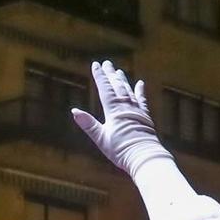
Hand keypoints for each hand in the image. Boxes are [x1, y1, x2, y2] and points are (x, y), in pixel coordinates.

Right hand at [70, 61, 170, 178]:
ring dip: (123, 80)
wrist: (143, 156)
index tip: (95, 65)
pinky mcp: (145, 116)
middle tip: (107, 63)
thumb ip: (88, 124)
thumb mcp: (101, 138)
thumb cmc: (120, 149)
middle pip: (117, 86)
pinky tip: (140, 83)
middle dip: (110, 74)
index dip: (100, 76)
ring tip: (119, 71)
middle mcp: (125, 106)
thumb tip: (74, 111)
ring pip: (128, 90)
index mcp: (113, 110)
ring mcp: (136, 110)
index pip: (105, 89)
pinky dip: (140, 91)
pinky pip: (142, 100)